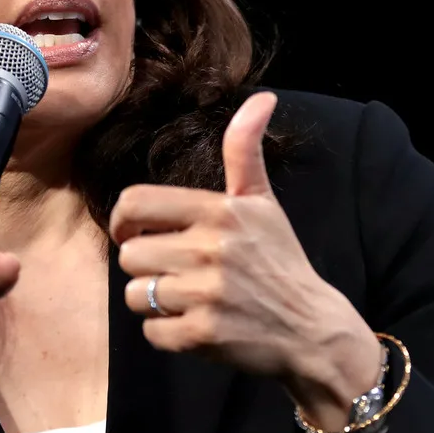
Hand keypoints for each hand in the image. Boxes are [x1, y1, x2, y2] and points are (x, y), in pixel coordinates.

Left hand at [111, 92, 380, 431]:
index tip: (133, 233)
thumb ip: (245, 151)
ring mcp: (207, 294)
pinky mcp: (204, 335)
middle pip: (130, 254)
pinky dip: (167, 333)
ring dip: (154, 301)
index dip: (122, 220)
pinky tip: (196, 324)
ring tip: (187, 299)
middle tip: (176, 272)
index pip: (135, 202)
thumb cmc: (279, 261)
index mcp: (220, 211)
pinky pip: (151, 332)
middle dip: (146, 267)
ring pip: (136, 294)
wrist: (311, 329)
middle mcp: (211, 249)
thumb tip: (262, 97)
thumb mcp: (263, 203)